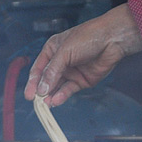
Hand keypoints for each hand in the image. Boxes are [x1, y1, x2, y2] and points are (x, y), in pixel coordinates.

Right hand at [24, 4, 141, 106]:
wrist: (112, 40)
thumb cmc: (88, 38)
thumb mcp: (65, 52)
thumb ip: (52, 72)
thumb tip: (41, 89)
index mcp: (52, 50)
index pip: (38, 69)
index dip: (33, 82)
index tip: (29, 94)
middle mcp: (60, 61)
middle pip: (46, 80)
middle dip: (41, 91)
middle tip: (36, 102)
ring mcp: (71, 72)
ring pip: (56, 87)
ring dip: (50, 95)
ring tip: (45, 104)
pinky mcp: (81, 81)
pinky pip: (68, 90)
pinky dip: (62, 96)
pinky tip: (56, 100)